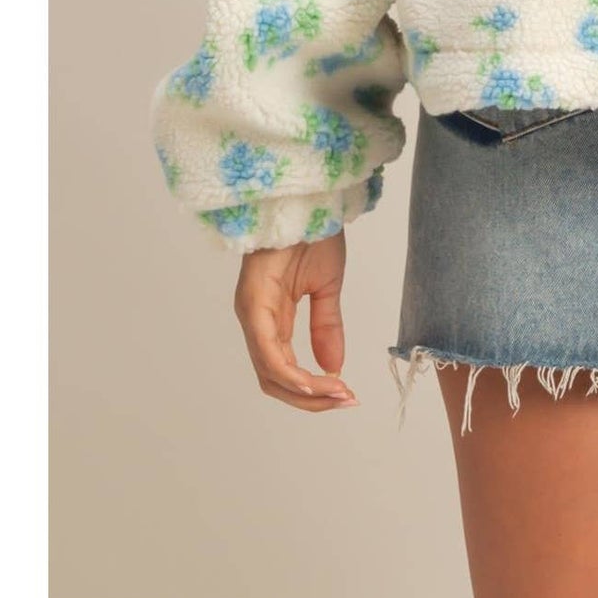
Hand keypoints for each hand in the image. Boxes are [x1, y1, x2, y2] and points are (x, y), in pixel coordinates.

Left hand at [234, 233, 357, 411]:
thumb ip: (326, 327)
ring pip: (270, 373)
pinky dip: (292, 374)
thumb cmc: (312, 233)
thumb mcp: (326, 287)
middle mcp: (255, 321)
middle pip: (274, 381)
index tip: (347, 394)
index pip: (284, 371)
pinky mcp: (252, 305)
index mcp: (270, 318)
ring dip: (306, 392)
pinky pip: (269, 352)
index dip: (314, 391)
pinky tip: (316, 381)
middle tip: (346, 400)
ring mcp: (250, 314)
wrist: (307, 197)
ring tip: (339, 393)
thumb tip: (333, 366)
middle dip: (311, 399)